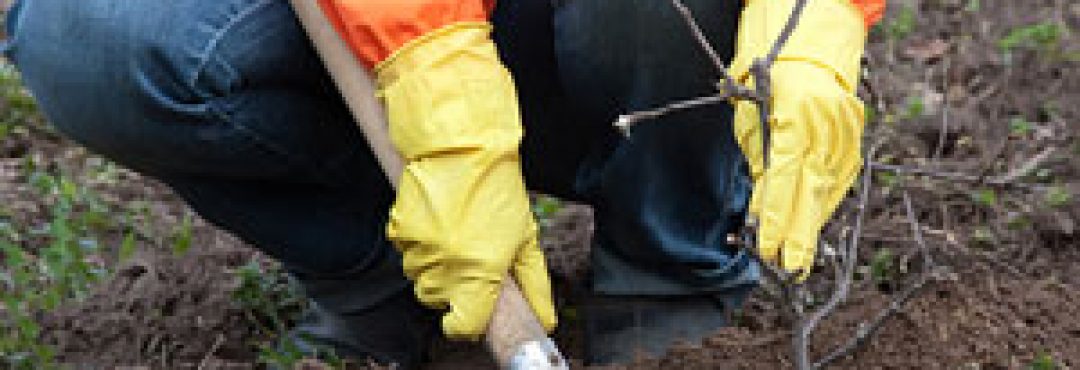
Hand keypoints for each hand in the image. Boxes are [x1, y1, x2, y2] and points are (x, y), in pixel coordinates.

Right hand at [379, 24, 555, 338]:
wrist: (461, 144)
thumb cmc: (497, 187)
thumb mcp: (525, 237)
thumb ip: (534, 284)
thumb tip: (544, 319)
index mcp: (480, 272)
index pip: (462, 327)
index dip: (468, 322)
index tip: (473, 311)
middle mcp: (445, 266)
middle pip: (439, 302)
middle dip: (453, 288)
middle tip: (470, 256)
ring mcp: (418, 249)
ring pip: (421, 278)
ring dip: (436, 266)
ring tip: (454, 232)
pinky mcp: (398, 230)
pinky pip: (407, 252)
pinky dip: (419, 244)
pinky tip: (437, 219)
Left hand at [730, 0, 867, 276]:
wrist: (810, 32)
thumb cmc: (767, 69)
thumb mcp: (751, 113)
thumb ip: (761, 158)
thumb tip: (763, 203)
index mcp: (794, 114)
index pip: (785, 177)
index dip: (776, 216)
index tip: (767, 248)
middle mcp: (826, 123)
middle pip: (812, 188)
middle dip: (798, 232)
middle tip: (789, 269)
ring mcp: (846, 127)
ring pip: (829, 185)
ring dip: (812, 221)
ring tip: (798, 255)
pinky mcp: (854, 132)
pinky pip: (841, 174)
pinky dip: (826, 199)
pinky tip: (814, 221)